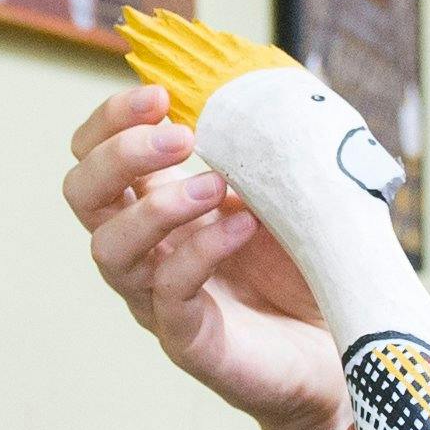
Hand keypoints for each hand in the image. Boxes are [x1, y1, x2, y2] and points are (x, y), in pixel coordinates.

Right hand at [64, 83, 343, 429]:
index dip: (111, 119)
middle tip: (177, 135)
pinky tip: (241, 227)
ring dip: (157, 206)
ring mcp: (159, 297)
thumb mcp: (289, 187)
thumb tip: (263, 84)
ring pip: (110, 248)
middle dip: (118, 153)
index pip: (96, 154)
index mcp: (159, 204)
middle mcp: (147, 249)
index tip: (160, 94)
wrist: (348, 345)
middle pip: (82, 194)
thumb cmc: (311, 264)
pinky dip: (200, 251)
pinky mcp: (188, 340)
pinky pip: (167, 294)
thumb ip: (266, 143)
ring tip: (214, 185)